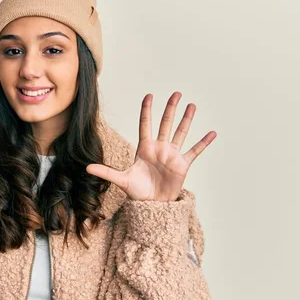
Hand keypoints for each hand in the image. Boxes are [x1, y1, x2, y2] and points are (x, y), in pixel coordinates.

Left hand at [86, 92, 216, 200]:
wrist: (152, 205)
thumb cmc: (137, 192)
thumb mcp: (121, 180)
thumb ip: (106, 172)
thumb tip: (87, 168)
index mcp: (144, 148)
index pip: (145, 124)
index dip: (147, 110)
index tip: (149, 95)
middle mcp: (159, 148)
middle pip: (166, 124)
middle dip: (170, 109)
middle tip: (176, 93)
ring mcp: (172, 155)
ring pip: (180, 133)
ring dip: (186, 119)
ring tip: (192, 105)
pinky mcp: (182, 165)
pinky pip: (195, 151)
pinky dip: (203, 142)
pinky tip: (212, 133)